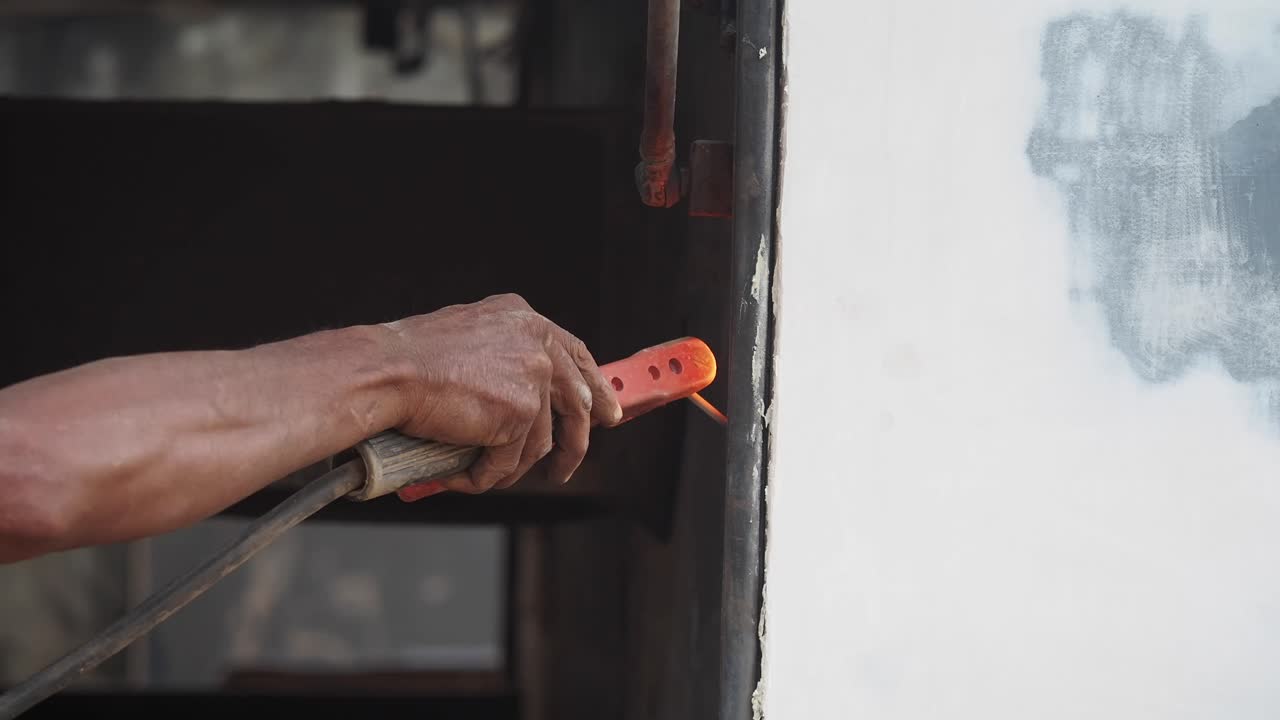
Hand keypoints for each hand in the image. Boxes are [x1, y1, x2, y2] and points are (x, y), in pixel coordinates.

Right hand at [383, 293, 621, 493]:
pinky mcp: (520, 414)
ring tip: (482, 475)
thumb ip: (502, 358)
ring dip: (512, 467)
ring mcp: (533, 378)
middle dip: (576, 440)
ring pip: (539, 442)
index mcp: (524, 320)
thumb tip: (524, 395)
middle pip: (577, 400)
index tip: (606, 412)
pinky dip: (485, 476)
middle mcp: (537, 343)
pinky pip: (509, 461)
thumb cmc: (409, 358)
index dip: (594, 386)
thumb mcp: (468, 339)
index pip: (575, 354)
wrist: (386, 372)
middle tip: (566, 466)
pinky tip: (463, 478)